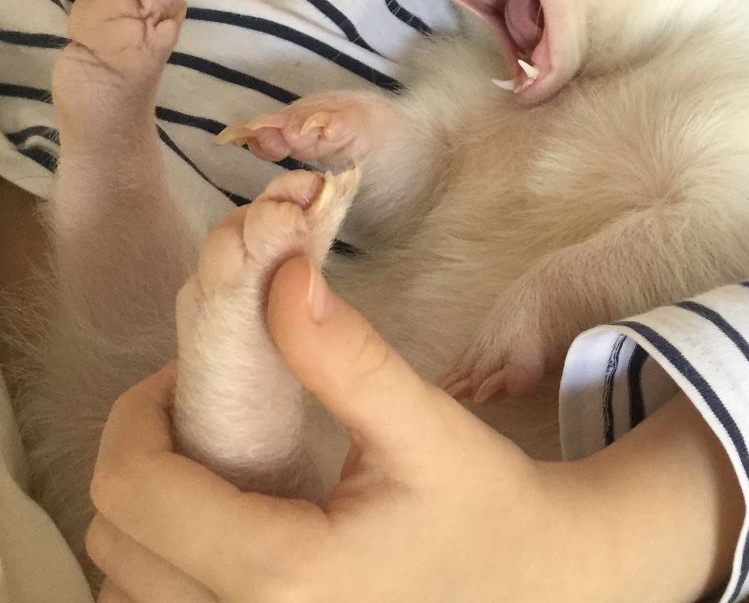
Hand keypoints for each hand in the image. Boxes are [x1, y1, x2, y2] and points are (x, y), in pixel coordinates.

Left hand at [86, 257, 742, 602]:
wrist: (534, 583)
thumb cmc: (486, 506)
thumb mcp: (423, 424)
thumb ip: (347, 355)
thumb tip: (283, 277)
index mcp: (280, 572)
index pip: (136, 490)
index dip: (140, 414)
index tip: (185, 378)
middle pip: (114, 544)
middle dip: (140, 458)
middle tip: (200, 411)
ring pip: (125, 589)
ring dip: (147, 514)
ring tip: (212, 467)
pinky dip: (165, 563)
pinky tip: (224, 523)